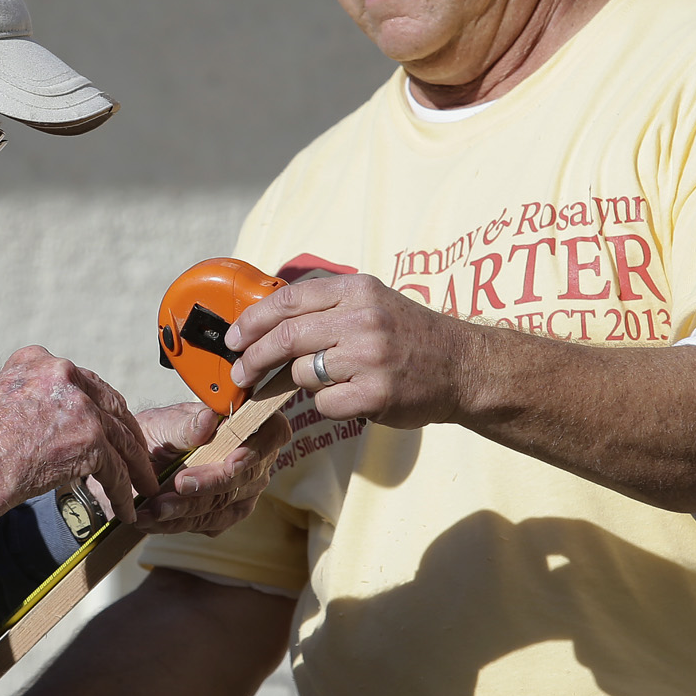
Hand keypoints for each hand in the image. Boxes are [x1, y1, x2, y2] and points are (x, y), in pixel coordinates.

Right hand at [0, 347, 159, 524]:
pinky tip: (126, 509)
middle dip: (126, 435)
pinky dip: (124, 493)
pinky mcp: (89, 440)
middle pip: (111, 405)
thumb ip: (25, 400)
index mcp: (37, 361)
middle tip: (136, 458)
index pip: (84, 382)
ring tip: (142, 488)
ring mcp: (79, 406)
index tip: (110, 428)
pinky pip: (116, 470)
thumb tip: (46, 419)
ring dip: (134, 468)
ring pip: (120, 439)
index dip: (101, 409)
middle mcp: (62, 375)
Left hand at [131, 402, 287, 534]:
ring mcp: (241, 491)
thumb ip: (185, 425)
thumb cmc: (158, 433)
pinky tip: (152, 518)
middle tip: (179, 484)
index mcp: (247, 424)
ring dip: (186, 508)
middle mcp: (252, 460)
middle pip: (246, 477)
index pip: (273, 433)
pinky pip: (204, 523)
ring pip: (222, 505)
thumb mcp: (164, 423)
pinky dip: (175, 522)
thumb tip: (207, 420)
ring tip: (155, 507)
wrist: (138, 461)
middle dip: (210, 484)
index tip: (231, 462)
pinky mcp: (223, 516)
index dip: (257, 449)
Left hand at [225, 273, 476, 428]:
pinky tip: (351, 396)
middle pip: (284, 339)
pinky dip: (328, 404)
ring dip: (302, 382)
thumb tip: (263, 321)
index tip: (233, 339)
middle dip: (253, 359)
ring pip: (302, 374)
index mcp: (356, 290)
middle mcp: (361, 320)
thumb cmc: (407, 335)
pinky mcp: (375, 394)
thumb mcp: (371, 301)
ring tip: (327, 380)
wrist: (462, 365)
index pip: (287, 301)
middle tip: (240, 374)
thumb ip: (324, 305)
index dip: (251, 321)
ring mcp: (369, 358)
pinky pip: (325, 404)